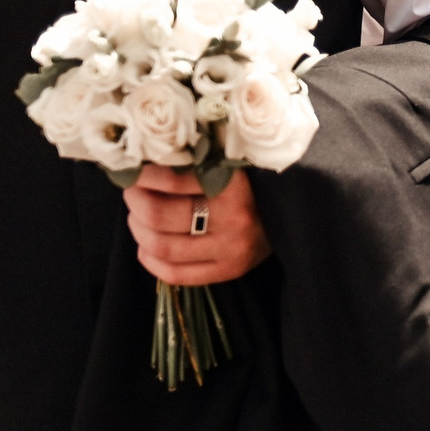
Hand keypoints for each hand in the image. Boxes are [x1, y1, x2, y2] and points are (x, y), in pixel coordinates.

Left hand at [125, 168, 272, 284]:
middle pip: (160, 215)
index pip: (174, 180)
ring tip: (137, 217)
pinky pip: (175, 274)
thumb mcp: (235, 164)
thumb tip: (149, 157)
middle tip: (132, 192)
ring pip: (162, 246)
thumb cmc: (256, 183)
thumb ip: (201, 160)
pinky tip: (146, 247)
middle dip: (136, 202)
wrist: (297, 213)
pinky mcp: (229, 271)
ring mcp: (231, 250)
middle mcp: (234, 219)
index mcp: (235, 185)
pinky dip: (150, 260)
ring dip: (138, 230)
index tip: (134, 170)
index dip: (144, 176)